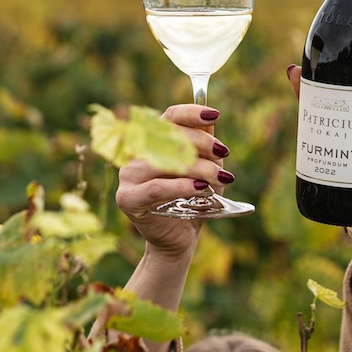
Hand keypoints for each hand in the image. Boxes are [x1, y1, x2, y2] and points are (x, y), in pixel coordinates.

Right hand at [116, 105, 234, 256]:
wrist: (179, 238)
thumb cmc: (192, 200)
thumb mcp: (205, 169)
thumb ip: (205, 145)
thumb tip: (210, 120)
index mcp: (153, 140)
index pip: (170, 116)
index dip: (192, 113)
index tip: (215, 115)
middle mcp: (136, 153)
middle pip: (170, 136)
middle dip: (202, 143)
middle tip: (223, 153)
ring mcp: (128, 175)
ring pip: (164, 162)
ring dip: (198, 167)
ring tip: (220, 177)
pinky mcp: (127, 199)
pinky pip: (155, 188)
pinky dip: (181, 186)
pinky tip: (201, 188)